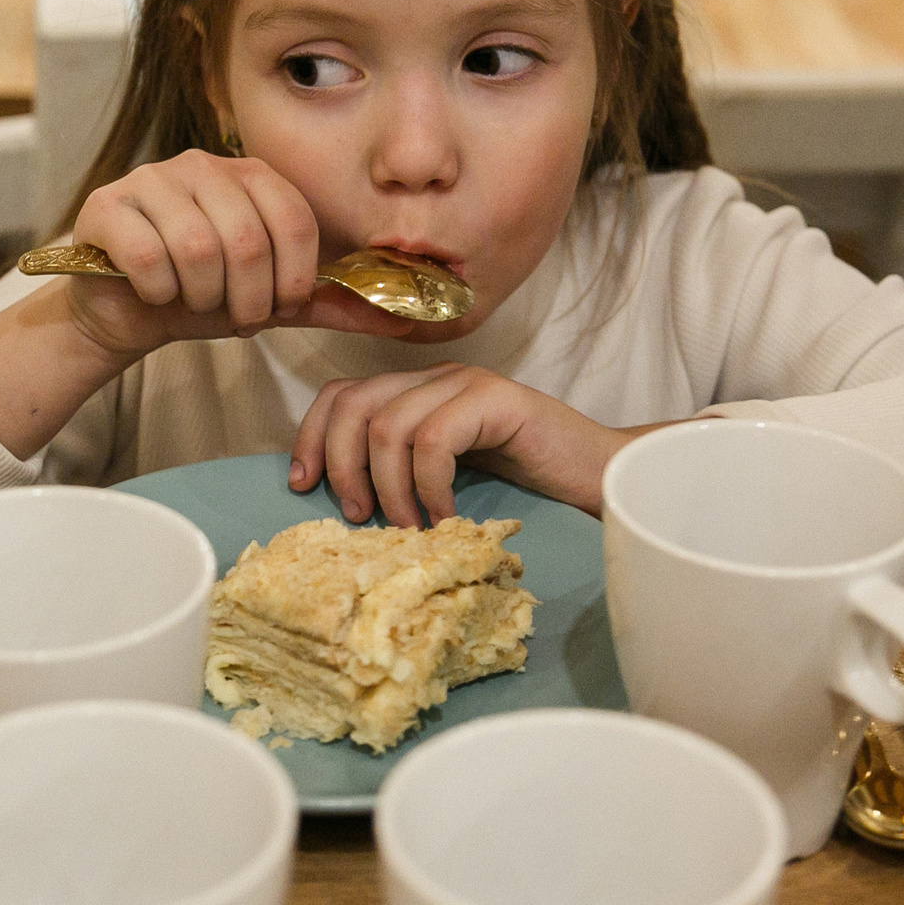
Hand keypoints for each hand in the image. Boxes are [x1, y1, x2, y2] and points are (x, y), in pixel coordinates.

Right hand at [61, 151, 415, 359]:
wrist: (126, 310)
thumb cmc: (203, 296)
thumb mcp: (272, 301)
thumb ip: (331, 303)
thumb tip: (407, 317)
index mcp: (250, 176)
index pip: (295, 221)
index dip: (293, 278)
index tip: (278, 307)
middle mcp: (201, 165)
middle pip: (248, 238)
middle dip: (247, 298)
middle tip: (233, 314)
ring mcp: (150, 180)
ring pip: (197, 247)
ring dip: (201, 297)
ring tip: (194, 302)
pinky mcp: (105, 205)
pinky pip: (146, 255)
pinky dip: (157, 291)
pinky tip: (153, 292)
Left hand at [288, 363, 646, 528]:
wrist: (601, 475)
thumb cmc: (528, 485)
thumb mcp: (449, 476)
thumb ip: (404, 471)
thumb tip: (344, 501)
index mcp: (418, 391)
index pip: (340, 394)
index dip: (311, 436)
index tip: (302, 485)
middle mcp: (437, 378)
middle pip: (353, 404)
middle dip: (341, 464)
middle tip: (358, 516)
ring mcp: (467, 384)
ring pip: (388, 426)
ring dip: (388, 487)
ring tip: (409, 525)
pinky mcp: (496, 400)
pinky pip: (434, 441)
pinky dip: (430, 487)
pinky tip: (445, 516)